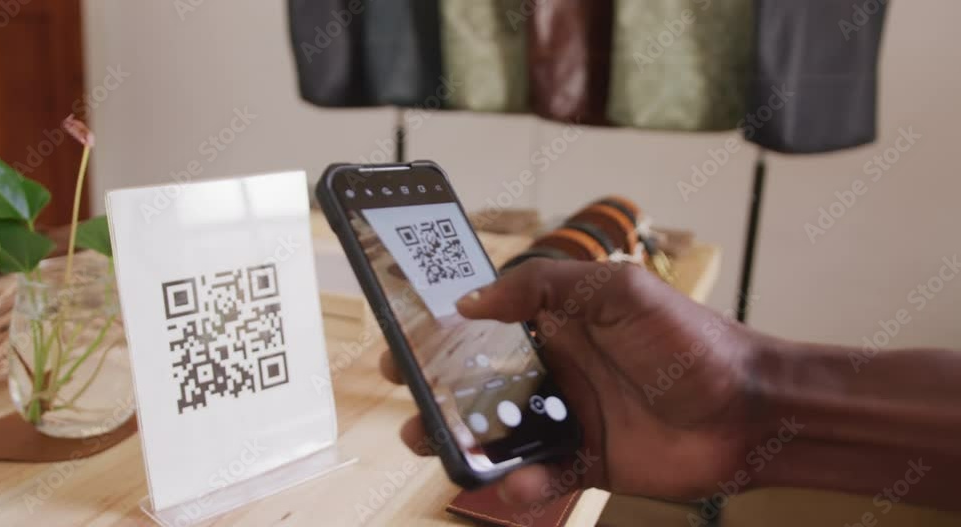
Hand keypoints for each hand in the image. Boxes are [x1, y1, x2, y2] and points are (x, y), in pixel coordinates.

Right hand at [381, 259, 762, 502]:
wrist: (749, 408)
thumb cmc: (691, 338)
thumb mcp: (618, 290)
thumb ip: (544, 286)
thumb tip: (473, 299)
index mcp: (558, 322)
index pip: (487, 324)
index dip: (443, 334)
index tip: (405, 342)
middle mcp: (557, 368)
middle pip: (481, 382)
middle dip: (439, 393)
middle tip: (410, 401)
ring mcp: (570, 416)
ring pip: (500, 432)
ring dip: (465, 441)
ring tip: (437, 445)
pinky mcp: (587, 461)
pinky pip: (540, 475)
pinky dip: (522, 485)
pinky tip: (517, 485)